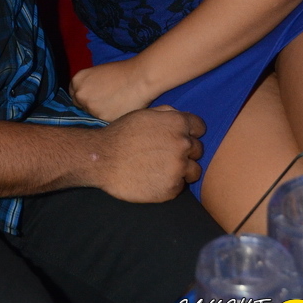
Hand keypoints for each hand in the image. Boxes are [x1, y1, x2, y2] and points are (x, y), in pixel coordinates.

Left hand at [70, 57, 153, 121]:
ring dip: (99, 112)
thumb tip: (85, 98)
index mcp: (77, 81)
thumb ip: (88, 86)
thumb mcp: (97, 74)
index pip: (73, 94)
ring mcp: (90, 107)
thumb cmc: (121, 72)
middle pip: (80, 106)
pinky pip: (102, 121)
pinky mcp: (101, 117)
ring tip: (114, 104)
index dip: (84, 96)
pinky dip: (108, 118)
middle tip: (105, 102)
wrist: (139, 78)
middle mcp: (80, 94)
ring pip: (91, 115)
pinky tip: (118, 110)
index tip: (93, 97)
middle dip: (89, 105)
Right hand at [90, 106, 204, 201]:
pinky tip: (153, 178)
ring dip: (182, 169)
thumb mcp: (144, 114)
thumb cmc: (121, 134)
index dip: (190, 132)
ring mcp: (178, 168)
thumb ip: (167, 114)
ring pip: (194, 170)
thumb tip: (182, 118)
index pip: (200, 127)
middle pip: (198, 149)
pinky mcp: (172, 189)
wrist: (102, 159)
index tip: (178, 137)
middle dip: (185, 151)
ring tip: (161, 168)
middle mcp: (182, 145)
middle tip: (165, 154)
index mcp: (177, 123)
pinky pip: (180, 186)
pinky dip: (170, 184)